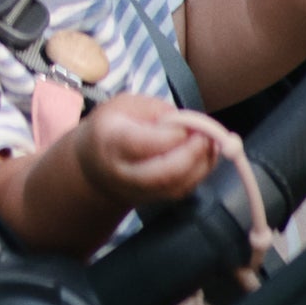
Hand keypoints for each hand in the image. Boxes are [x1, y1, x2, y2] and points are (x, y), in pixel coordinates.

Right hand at [71, 94, 221, 209]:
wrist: (93, 167)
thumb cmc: (110, 128)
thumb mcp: (124, 105)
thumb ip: (154, 109)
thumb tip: (184, 122)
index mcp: (112, 143)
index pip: (144, 145)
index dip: (172, 135)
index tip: (187, 123)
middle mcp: (125, 173)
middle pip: (162, 174)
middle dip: (192, 154)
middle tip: (206, 135)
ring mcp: (139, 192)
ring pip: (176, 187)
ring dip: (202, 165)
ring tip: (212, 142)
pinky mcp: (154, 200)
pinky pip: (182, 191)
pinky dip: (200, 173)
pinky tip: (206, 155)